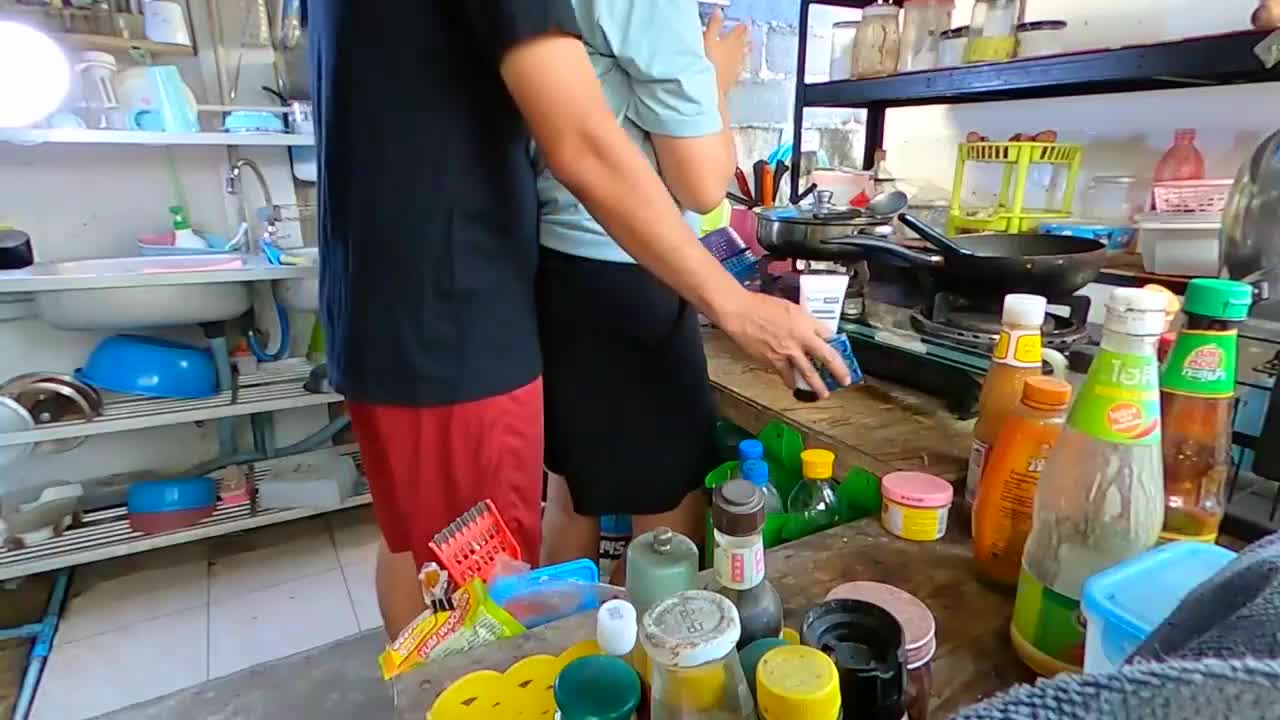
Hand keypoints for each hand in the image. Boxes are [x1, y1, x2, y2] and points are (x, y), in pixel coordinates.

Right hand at [703, 9, 748, 94]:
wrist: (710, 86)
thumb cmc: (707, 62)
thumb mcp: (708, 39)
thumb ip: (714, 25)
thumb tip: (718, 12)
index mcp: (729, 43)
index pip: (737, 32)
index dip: (741, 28)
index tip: (744, 25)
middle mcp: (735, 55)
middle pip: (742, 45)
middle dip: (745, 39)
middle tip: (750, 36)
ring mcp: (735, 68)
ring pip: (743, 57)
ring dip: (745, 52)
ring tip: (749, 49)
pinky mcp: (732, 80)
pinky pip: (739, 71)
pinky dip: (740, 67)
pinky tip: (740, 69)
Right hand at [713, 290, 850, 397]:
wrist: (740, 313)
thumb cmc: (761, 306)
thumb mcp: (789, 308)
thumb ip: (803, 320)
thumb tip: (813, 331)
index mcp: (805, 322)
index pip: (829, 336)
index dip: (838, 345)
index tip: (842, 354)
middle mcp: (800, 339)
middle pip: (826, 357)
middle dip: (838, 371)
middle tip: (846, 380)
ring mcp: (787, 352)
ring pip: (807, 373)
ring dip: (816, 386)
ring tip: (822, 394)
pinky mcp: (772, 361)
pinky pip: (786, 375)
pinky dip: (791, 381)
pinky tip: (793, 385)